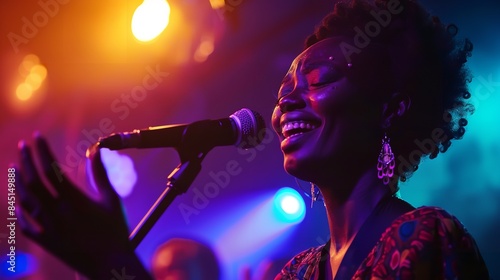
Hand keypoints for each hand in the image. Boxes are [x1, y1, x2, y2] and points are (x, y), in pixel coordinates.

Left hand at [15, 134, 150, 278]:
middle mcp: (57, 212)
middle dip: (26, 160)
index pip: (51, 169)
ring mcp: (49, 228)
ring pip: (26, 202)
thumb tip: (94, 150)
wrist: (109, 265)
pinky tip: (17, 203)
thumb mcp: (111, 199)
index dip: (42, 151)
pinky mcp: (47, 242)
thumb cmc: (114, 230)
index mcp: (74, 200)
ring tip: (14, 167)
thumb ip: (100, 174)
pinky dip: (19, 212)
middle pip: (34, 182)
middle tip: (23, 146)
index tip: (37, 136)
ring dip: (18, 182)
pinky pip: (26, 226)